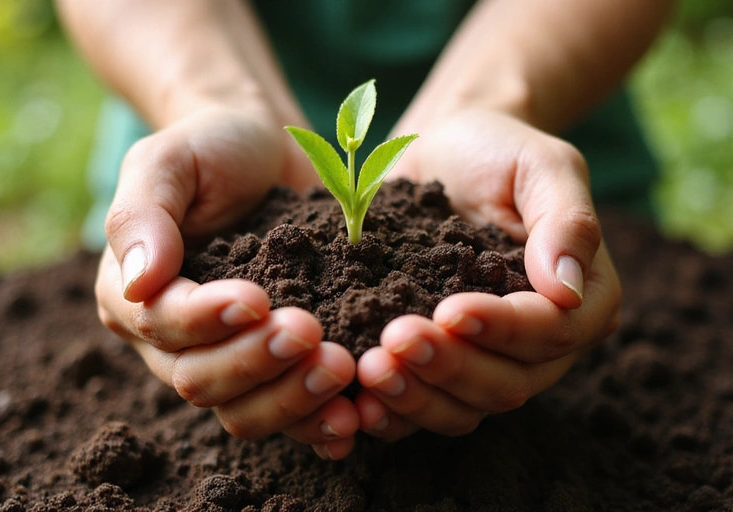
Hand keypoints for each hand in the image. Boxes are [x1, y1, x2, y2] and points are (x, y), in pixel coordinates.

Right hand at [95, 103, 358, 458]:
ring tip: (341, 370)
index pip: (163, 324)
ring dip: (291, 399)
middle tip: (310, 334)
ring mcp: (229, 358)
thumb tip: (136, 283)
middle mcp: (175, 340)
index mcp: (136, 295)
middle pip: (201, 380)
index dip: (207, 320)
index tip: (256, 298)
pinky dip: (317, 421)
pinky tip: (352, 417)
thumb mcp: (168, 161)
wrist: (269, 153)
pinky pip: (288, 412)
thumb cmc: (213, 148)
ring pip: (243, 410)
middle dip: (255, 363)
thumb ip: (142, 216)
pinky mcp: (277, 365)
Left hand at [355, 107, 620, 439]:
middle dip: (450, 367)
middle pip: (507, 383)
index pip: (551, 333)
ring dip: (418, 396)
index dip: (502, 330)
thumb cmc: (495, 149)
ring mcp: (488, 361)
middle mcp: (540, 344)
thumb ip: (567, 220)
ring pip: (464, 407)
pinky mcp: (442, 364)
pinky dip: (396, 412)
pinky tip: (358, 403)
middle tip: (395, 341)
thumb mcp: (540, 164)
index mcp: (582, 300)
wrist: (440, 150)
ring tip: (371, 369)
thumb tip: (569, 289)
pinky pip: (425, 407)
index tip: (450, 311)